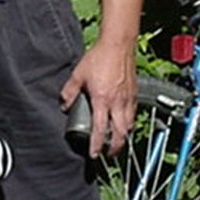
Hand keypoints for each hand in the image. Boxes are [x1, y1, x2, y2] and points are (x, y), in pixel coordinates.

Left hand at [60, 40, 136, 157]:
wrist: (118, 45)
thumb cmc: (98, 58)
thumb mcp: (78, 74)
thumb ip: (69, 91)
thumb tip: (64, 105)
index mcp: (102, 99)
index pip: (99, 129)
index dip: (96, 144)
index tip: (94, 154)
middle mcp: (117, 102)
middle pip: (119, 133)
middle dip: (114, 147)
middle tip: (108, 153)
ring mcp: (128, 99)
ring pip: (129, 126)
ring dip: (123, 137)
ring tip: (116, 142)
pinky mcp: (135, 94)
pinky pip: (133, 114)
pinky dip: (129, 123)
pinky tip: (124, 123)